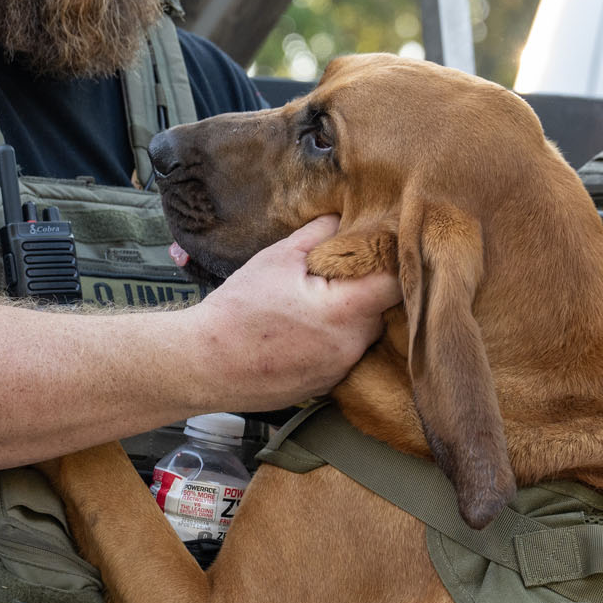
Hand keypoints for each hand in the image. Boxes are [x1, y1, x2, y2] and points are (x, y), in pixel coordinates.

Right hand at [188, 216, 401, 411]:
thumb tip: (344, 216)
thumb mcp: (277, 258)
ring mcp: (341, 370)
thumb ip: (319, 233)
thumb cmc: (238, 310)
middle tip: (337, 275)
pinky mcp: (327, 386)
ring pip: (364, 333)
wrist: (205, 364)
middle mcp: (353, 345)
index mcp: (346, 310)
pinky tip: (303, 331)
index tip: (377, 251)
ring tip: (314, 303)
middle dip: (366, 290)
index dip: (390, 263)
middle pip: (383, 309)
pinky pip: (345, 355)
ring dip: (350, 316)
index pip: (397, 282)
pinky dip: (333, 340)